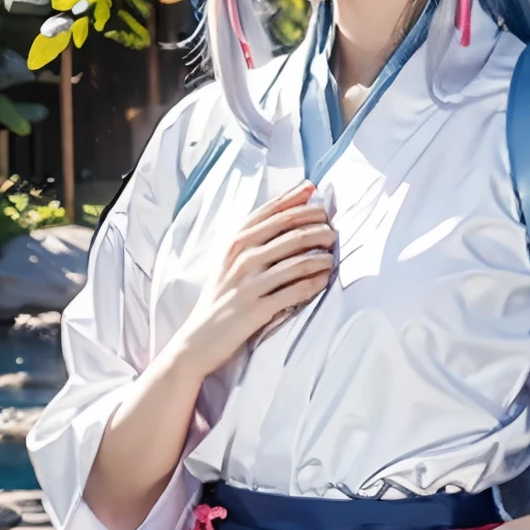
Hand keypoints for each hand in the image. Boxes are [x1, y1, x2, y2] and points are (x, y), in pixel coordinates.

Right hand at [175, 181, 335, 377]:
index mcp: (235, 243)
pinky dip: (314, 283)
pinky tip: (324, 279)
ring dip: (321, 255)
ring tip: (332, 255)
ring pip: (296, 260)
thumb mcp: (228, 264)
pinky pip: (295, 291)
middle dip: (316, 225)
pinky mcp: (257, 308)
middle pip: (289, 231)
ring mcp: (249, 283)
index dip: (294, 198)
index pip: (269, 212)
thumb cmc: (220, 298)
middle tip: (332, 229)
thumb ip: (253, 241)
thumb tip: (286, 217)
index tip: (314, 190)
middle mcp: (242, 258)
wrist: (197, 340)